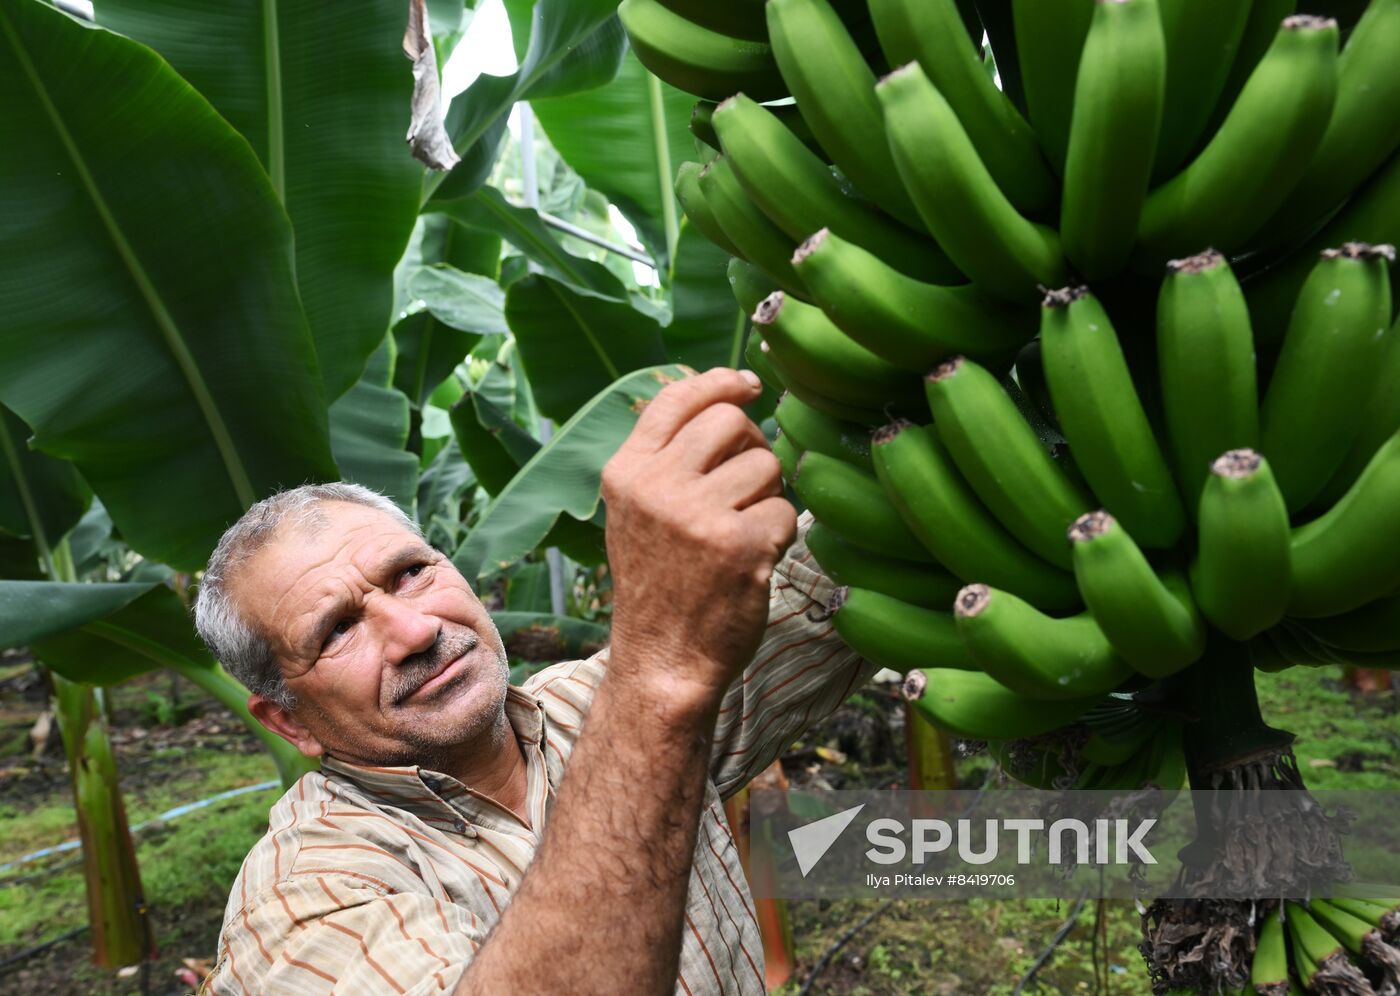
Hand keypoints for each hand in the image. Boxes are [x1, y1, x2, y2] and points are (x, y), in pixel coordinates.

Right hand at [601, 368, 795, 706]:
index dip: (719, 382)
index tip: (749, 385)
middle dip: (752, 446)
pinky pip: (784, 511)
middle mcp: (656, 487)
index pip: (676, 398)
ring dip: (768, 495)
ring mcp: (697, 516)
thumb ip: (667, 459)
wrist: (662, 662)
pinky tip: (754, 561)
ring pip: (766, 465)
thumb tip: (726, 398)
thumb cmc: (660, 585)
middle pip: (730, 422)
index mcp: (626, 473)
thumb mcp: (638, 513)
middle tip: (748, 484)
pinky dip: (780, 535)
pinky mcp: (738, 546)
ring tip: (744, 531)